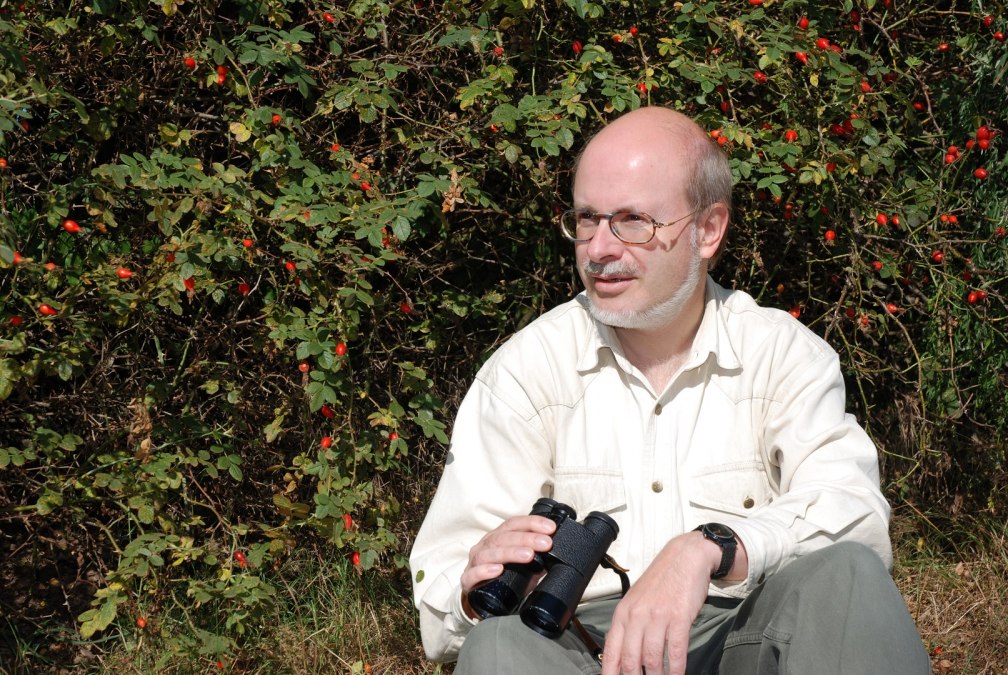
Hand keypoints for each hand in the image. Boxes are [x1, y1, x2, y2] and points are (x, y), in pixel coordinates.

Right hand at [460, 514, 557, 602]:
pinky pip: (473, 574)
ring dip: (510, 552)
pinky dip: (485, 571)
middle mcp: (485, 546)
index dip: (532, 523)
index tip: (551, 528)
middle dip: (527, 538)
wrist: (482, 602)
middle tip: (546, 543)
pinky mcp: (468, 581)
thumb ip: (539, 559)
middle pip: (504, 537)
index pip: (514, 524)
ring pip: (490, 553)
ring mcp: (475, 563)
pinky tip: (498, 570)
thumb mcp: (525, 567)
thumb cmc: (505, 579)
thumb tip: (561, 554)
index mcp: (498, 538)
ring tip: (528, 555)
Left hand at [600, 531, 718, 674]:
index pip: (611, 651)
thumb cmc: (661, 581)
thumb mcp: (636, 601)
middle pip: (630, 659)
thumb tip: (623, 657)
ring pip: (651, 658)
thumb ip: (629, 627)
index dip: (610, 673)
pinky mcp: (678, 617)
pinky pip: (675, 651)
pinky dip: (676, 669)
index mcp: (623, 613)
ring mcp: (657, 616)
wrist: (684, 558)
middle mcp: (637, 615)